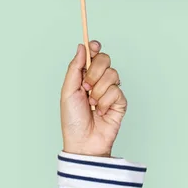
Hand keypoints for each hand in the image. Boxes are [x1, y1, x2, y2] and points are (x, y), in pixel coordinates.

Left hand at [61, 41, 126, 156]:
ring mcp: (110, 91)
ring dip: (98, 90)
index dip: (95, 47)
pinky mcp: (120, 102)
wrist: (83, 142)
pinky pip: (116, 91)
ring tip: (92, 104)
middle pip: (105, 59)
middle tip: (86, 86)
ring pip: (112, 74)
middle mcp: (99, 81)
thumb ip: (75, 68)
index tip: (93, 45)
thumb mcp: (68, 91)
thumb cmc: (72, 120)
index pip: (94, 55)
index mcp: (84, 76)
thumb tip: (82, 47)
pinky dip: (105, 102)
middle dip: (94, 71)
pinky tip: (100, 112)